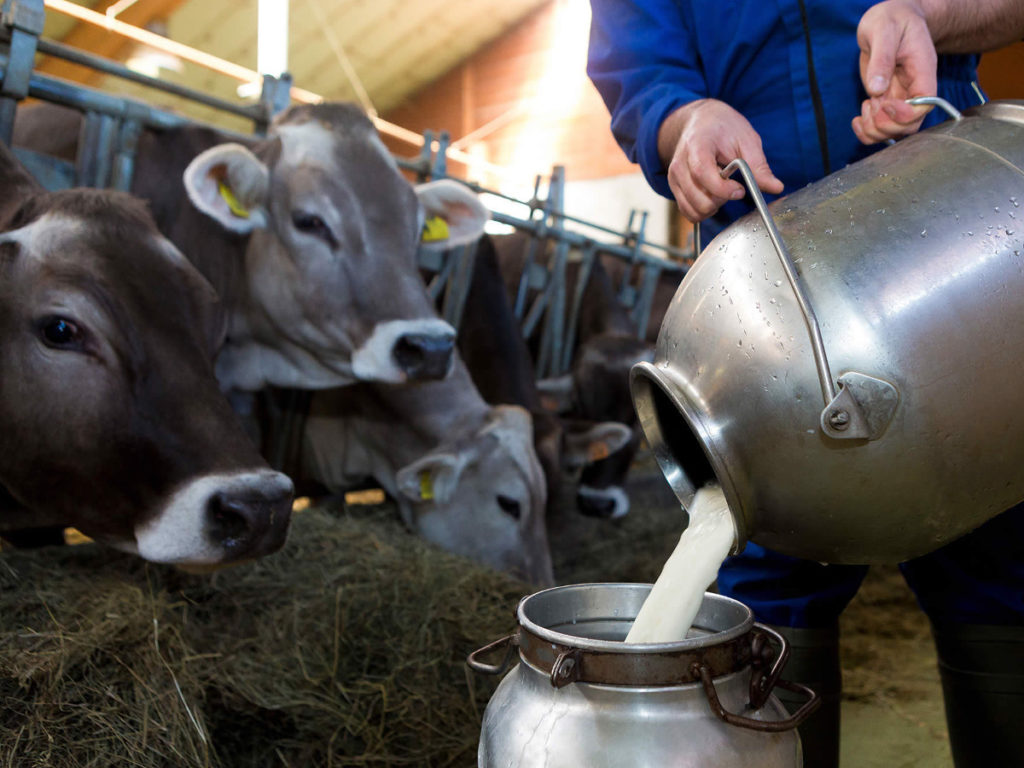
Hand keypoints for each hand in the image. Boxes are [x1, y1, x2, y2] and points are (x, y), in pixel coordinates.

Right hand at [658, 99, 783, 222]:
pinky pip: (687, 211)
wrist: (701, 121)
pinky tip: (713, 197)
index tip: (740, 190)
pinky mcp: (674, 187)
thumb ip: (759, 166)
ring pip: (693, 209)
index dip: (722, 188)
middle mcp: (680, 163)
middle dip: (721, 200)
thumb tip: (776, 187)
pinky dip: (702, 211)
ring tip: (722, 191)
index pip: (702, 173)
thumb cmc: (724, 127)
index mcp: (697, 145)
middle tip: (733, 188)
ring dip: (712, 207)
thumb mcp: (747, 140)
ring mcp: (674, 177)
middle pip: (698, 198)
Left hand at [853, 0, 937, 143]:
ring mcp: (899, 97)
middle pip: (909, 126)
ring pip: (894, 131)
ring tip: (865, 106)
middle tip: (870, 104)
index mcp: (923, 71)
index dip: (905, 114)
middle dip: (886, 125)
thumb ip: (881, 59)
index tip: (884, 103)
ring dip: (874, 130)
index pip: (925, 105)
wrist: (888, 19)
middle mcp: (913, 89)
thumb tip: (876, 89)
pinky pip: (879, 128)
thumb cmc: (892, 19)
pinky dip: (866, 131)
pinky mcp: (884, 101)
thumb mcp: (885, 31)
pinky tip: (857, 120)